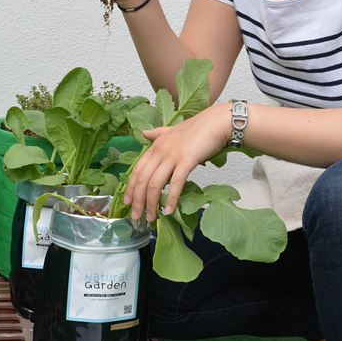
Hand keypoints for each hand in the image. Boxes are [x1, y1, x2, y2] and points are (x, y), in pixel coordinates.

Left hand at [123, 104, 229, 220]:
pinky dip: (171, 199)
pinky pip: (176, 183)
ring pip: (155, 184)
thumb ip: (157, 134)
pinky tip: (169, 210)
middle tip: (136, 217)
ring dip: (151, 204)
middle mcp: (161, 150)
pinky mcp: (187, 160)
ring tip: (151, 218)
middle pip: (143, 179)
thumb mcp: (173, 130)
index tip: (126, 203)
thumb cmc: (198, 128)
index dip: (130, 188)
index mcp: (156, 145)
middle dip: (137, 201)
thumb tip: (144, 133)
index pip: (137, 169)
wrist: (215, 122)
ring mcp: (173, 155)